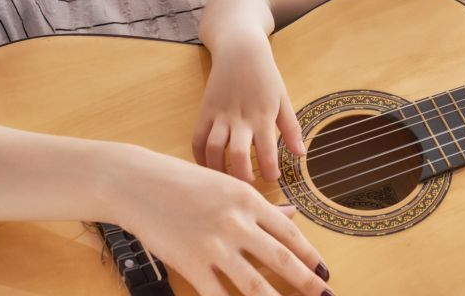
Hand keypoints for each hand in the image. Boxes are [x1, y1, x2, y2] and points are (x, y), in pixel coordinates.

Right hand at [114, 147, 330, 295]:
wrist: (139, 183)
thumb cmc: (183, 181)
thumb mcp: (228, 184)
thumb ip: (261, 204)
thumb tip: (292, 215)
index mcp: (248, 200)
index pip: (289, 233)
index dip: (310, 255)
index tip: (325, 271)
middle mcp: (236, 222)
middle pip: (280, 259)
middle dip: (306, 282)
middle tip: (325, 295)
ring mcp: (213, 245)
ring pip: (254, 284)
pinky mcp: (190, 263)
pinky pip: (217, 295)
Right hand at [192, 32, 305, 182]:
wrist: (240, 51)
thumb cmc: (266, 76)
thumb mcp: (283, 99)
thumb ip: (291, 128)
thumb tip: (301, 154)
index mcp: (263, 116)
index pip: (267, 150)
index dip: (270, 170)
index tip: (273, 179)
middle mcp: (240, 118)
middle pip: (238, 154)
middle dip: (242, 176)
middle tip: (248, 188)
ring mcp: (219, 115)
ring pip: (214, 148)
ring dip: (218, 170)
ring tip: (226, 182)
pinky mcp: (205, 111)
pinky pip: (198, 139)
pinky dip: (199, 156)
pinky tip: (207, 167)